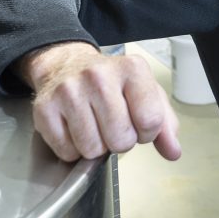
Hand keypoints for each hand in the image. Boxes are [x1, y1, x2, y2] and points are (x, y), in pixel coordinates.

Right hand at [18, 41, 181, 162]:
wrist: (67, 65)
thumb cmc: (113, 83)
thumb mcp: (146, 93)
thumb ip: (165, 124)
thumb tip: (173, 151)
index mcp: (132, 68)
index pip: (150, 121)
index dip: (146, 132)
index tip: (138, 121)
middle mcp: (99, 75)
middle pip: (121, 139)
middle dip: (121, 140)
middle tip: (113, 124)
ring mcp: (70, 90)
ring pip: (93, 149)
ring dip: (97, 146)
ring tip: (95, 124)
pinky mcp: (45, 108)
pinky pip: (67, 152)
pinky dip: (73, 148)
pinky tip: (75, 127)